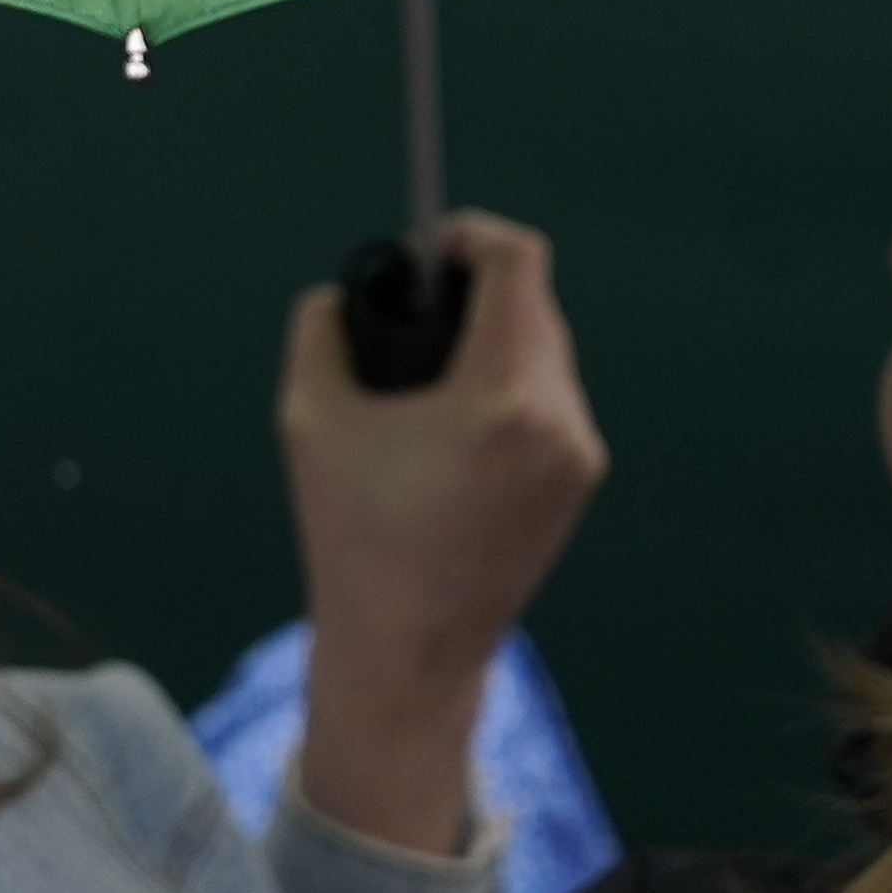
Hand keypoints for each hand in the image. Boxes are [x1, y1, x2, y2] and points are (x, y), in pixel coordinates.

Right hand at [277, 208, 606, 856]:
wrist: (409, 656)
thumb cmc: (351, 538)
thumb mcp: (310, 419)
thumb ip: (323, 329)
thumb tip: (344, 292)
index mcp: (502, 396)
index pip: (517, 263)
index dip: (470, 236)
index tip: (425, 254)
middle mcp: (559, 417)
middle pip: (532, 304)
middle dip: (473, 294)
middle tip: (414, 315)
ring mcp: (581, 454)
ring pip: (544, 352)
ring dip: (493, 342)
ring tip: (430, 380)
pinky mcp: (581, 482)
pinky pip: (550, 401)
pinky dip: (509, 390)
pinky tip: (458, 427)